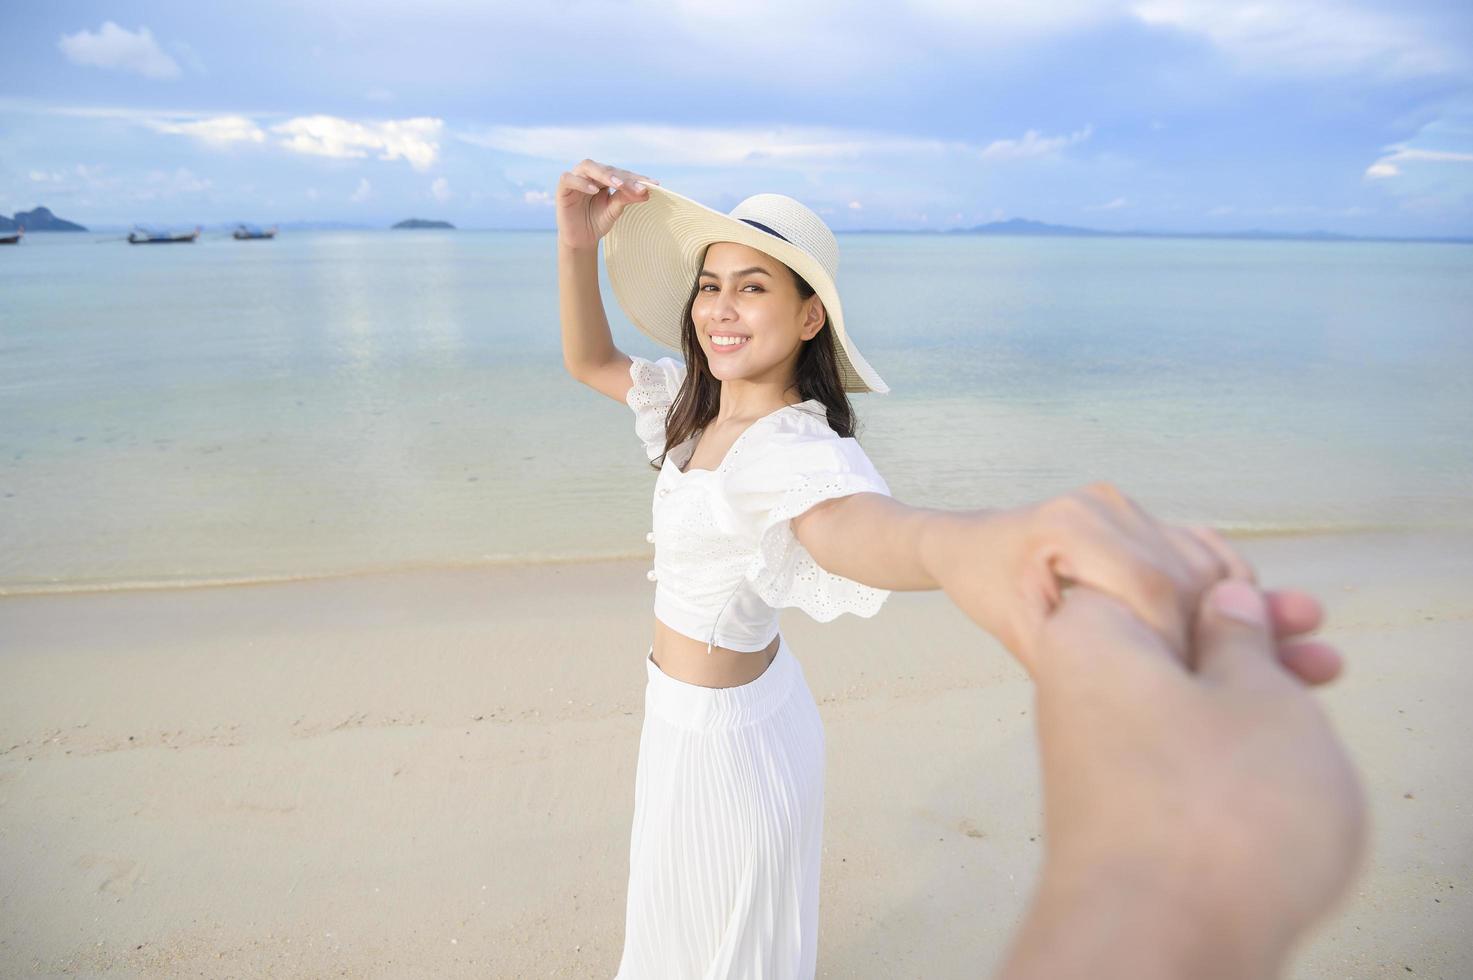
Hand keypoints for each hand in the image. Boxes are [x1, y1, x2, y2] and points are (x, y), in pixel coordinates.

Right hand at [556, 158, 659, 250]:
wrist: (581, 239)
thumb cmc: (597, 221)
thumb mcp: (614, 210)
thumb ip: (626, 198)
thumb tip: (646, 191)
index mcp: (604, 177)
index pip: (622, 173)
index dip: (637, 178)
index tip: (654, 185)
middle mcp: (590, 174)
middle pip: (607, 168)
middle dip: (624, 177)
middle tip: (639, 187)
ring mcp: (575, 179)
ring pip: (588, 167)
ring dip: (604, 174)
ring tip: (619, 185)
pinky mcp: (562, 188)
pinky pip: (569, 179)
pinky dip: (582, 183)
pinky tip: (594, 190)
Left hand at [936, 483, 1339, 683]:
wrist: (972, 548)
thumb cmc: (991, 594)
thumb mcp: (1028, 641)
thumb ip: (1091, 655)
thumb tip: (1166, 679)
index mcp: (1068, 529)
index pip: (1153, 587)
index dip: (1189, 640)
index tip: (1210, 690)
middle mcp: (1100, 504)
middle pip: (1189, 572)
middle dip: (1236, 624)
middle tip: (1295, 669)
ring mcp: (1122, 501)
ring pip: (1203, 558)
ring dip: (1247, 604)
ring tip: (1302, 646)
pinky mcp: (1139, 508)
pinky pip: (1198, 545)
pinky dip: (1230, 582)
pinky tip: (1267, 618)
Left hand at [1000, 580, 1365, 977]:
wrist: (1158, 945)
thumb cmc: (1213, 812)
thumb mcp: (1260, 696)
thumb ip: (1244, 639)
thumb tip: (1224, 607)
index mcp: (1091, 632)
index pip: (1145, 568)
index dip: (1218, 574)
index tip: (1271, 588)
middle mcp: (1075, 685)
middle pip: (1162, 630)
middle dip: (1241, 629)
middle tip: (1312, 631)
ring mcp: (1091, 747)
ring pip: (1174, 687)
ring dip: (1244, 681)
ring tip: (1321, 679)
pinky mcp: (1115, 802)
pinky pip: (1171, 742)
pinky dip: (1222, 734)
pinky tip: (1276, 746)